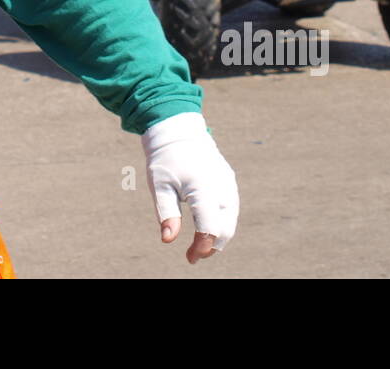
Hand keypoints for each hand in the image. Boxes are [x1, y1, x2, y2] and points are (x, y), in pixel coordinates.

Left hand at [143, 111, 238, 262]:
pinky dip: (222, 222)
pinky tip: (206, 227)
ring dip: (218, 236)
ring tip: (199, 245)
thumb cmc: (165, 159)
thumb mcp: (159, 186)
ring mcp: (228, 184)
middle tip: (192, 255)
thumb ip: (166, 213)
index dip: (201, 248)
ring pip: (231, 220)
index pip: (210, 229)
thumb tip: (168, 240)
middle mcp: (222, 187)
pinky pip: (230, 209)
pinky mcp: (229, 181)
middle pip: (225, 229)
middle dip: (211, 246)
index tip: (189, 258)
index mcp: (204, 189)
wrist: (178, 131)